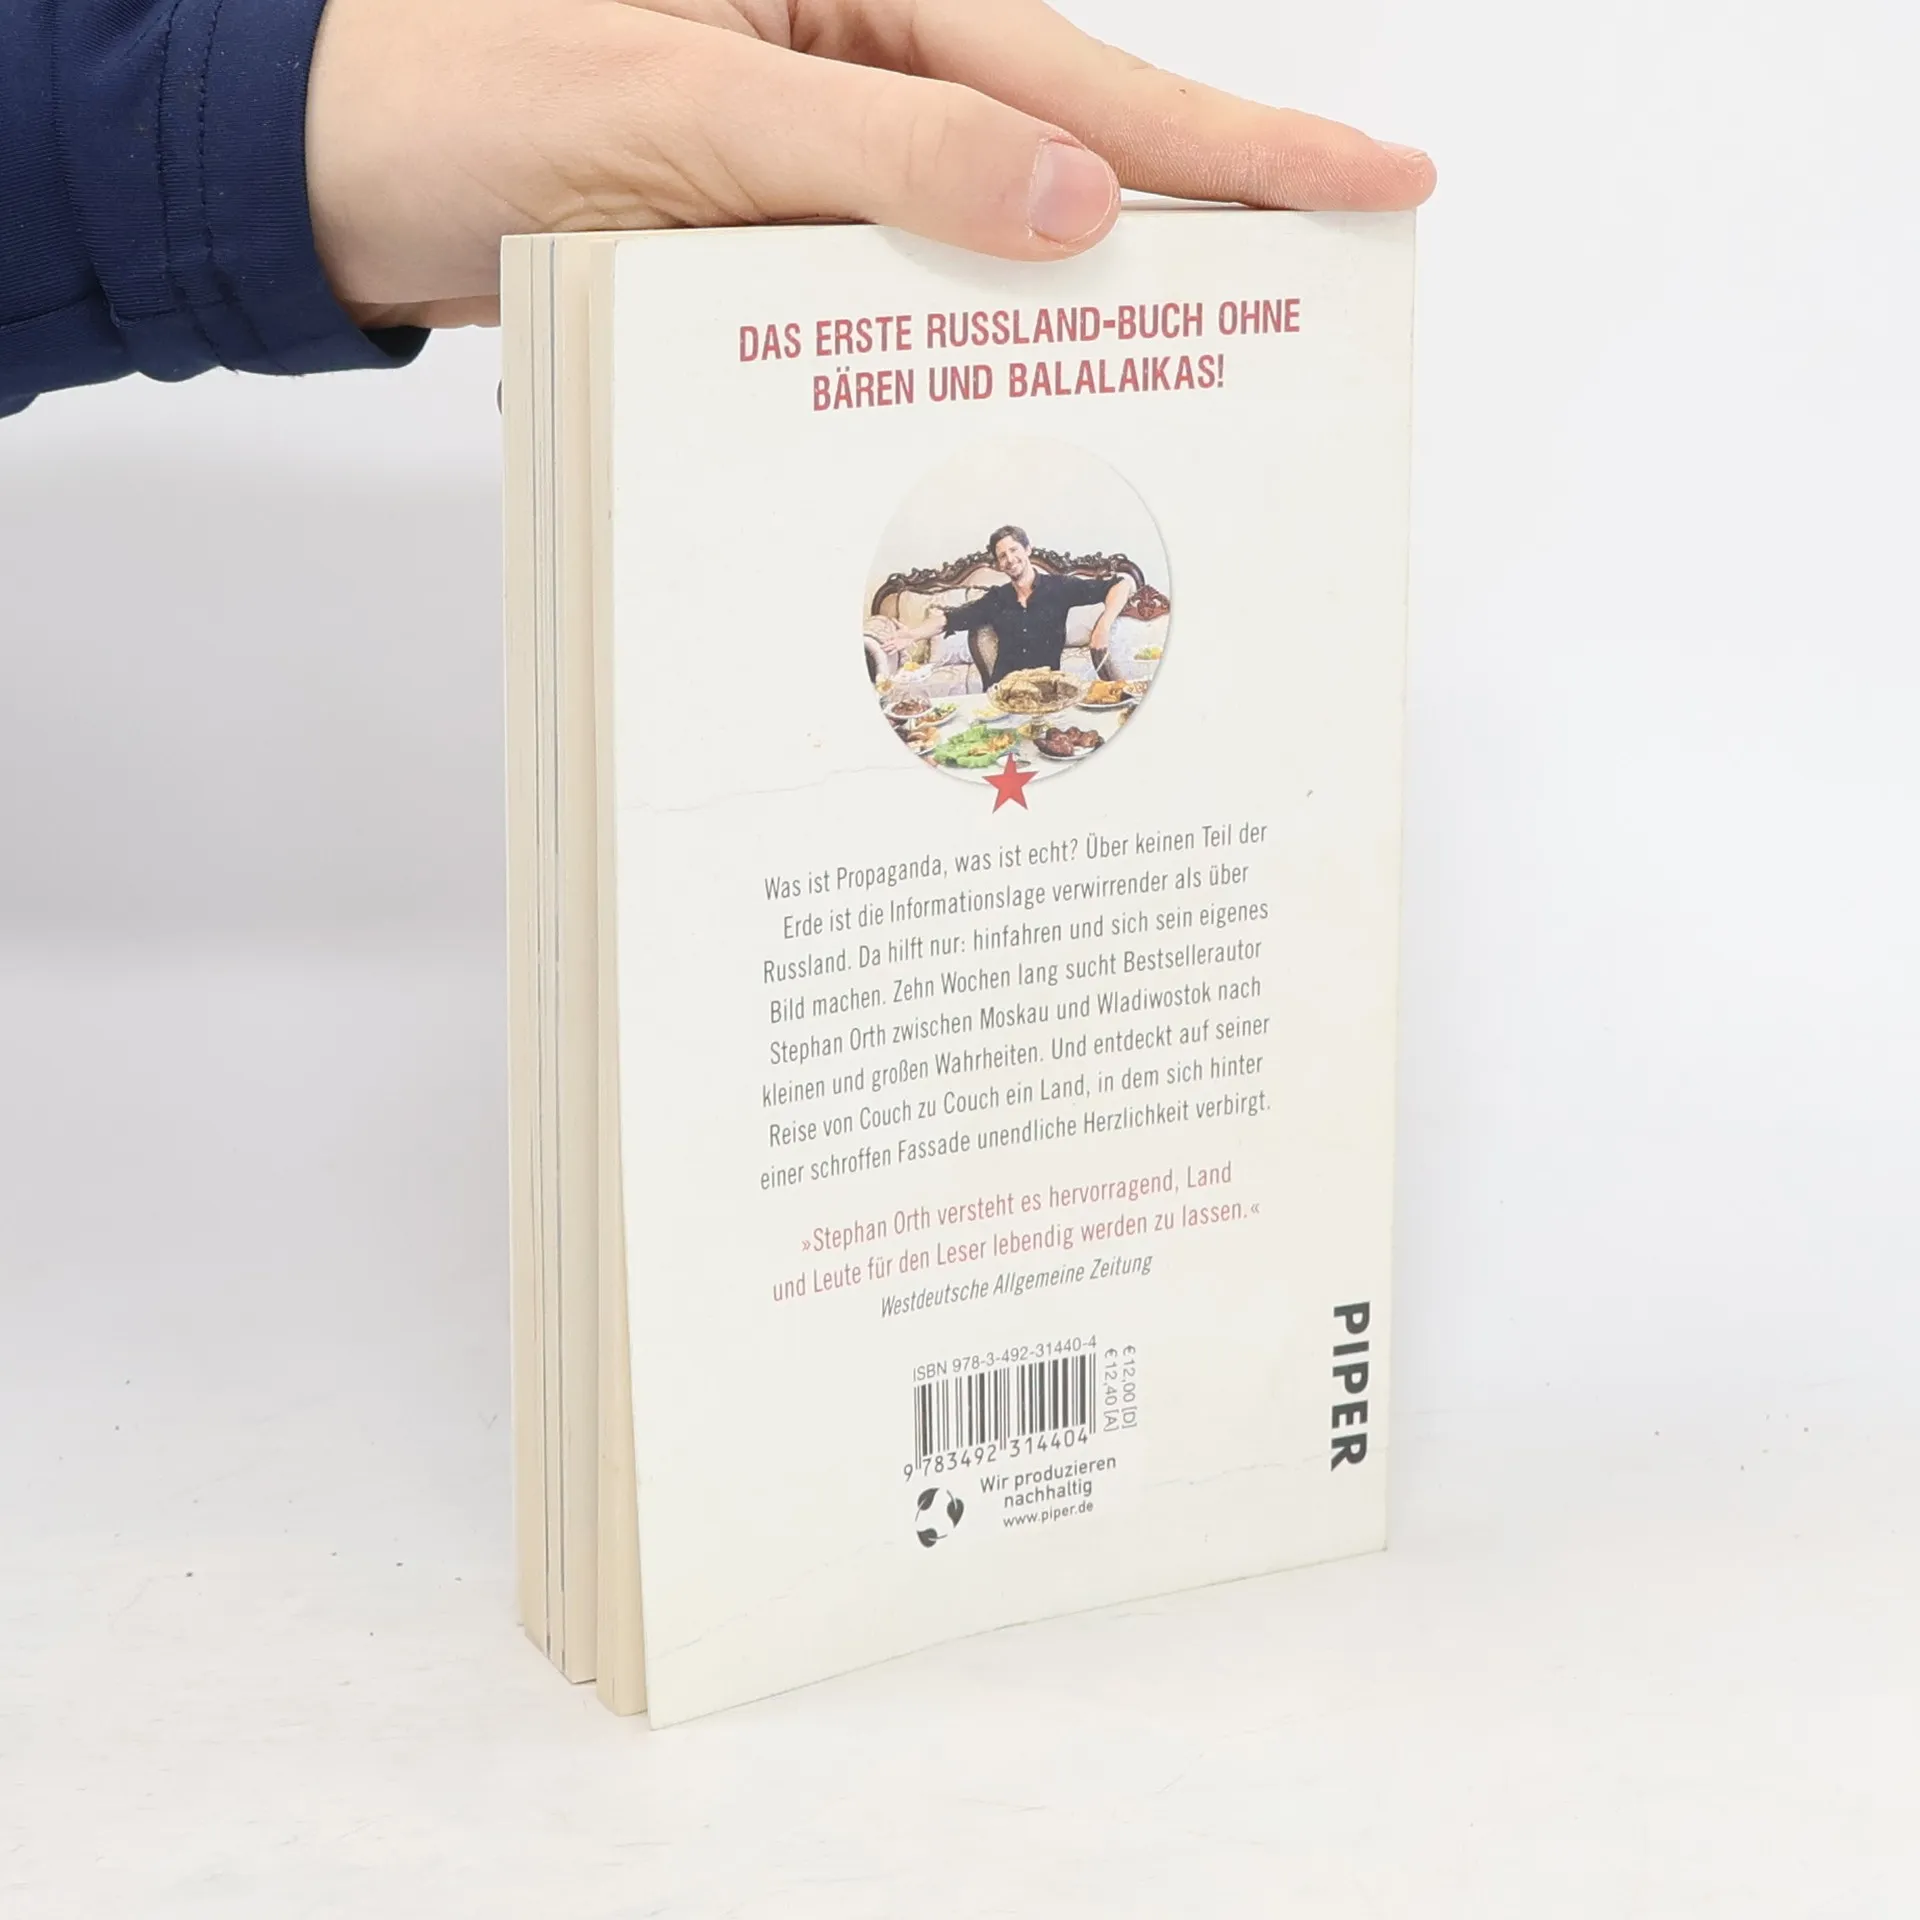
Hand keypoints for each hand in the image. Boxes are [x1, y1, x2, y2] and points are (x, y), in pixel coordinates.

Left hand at [306, 0, 1434, 330]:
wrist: (325, 169)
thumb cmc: (463, 95)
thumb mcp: (688, 113)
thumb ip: (889, 155)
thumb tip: (1077, 200)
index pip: (1084, 77)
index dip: (1237, 145)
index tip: (1376, 178)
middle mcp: (854, 66)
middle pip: (1064, 156)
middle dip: (1186, 234)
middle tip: (1319, 307)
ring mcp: (817, 157)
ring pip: (983, 244)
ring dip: (1060, 319)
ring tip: (1184, 387)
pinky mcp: (771, 235)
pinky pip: (892, 295)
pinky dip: (939, 352)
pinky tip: (994, 401)